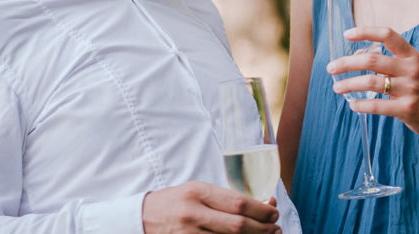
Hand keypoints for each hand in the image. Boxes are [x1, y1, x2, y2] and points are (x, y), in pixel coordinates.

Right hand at [142, 181, 280, 233]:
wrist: (142, 218)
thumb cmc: (175, 202)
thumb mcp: (198, 191)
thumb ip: (226, 198)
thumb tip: (263, 203)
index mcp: (198, 192)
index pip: (238, 203)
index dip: (261, 210)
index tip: (273, 212)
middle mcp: (194, 213)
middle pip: (238, 225)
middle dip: (262, 228)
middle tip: (275, 228)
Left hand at [326, 26, 418, 142]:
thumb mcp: (413, 69)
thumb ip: (388, 62)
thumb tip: (356, 56)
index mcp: (412, 55)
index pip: (388, 35)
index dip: (365, 32)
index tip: (347, 35)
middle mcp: (411, 69)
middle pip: (372, 59)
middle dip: (346, 63)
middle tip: (330, 68)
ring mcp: (410, 89)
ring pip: (371, 82)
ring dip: (349, 84)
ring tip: (337, 88)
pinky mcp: (408, 109)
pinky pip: (378, 106)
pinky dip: (362, 105)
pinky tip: (353, 105)